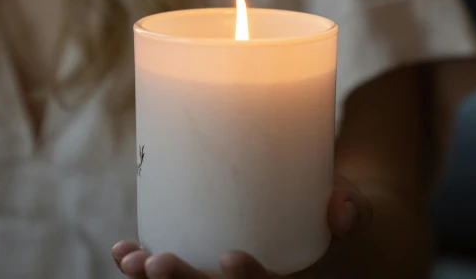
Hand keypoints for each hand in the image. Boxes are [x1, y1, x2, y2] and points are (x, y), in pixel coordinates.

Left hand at [112, 177, 371, 278]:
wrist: (324, 220)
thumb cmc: (334, 208)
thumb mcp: (352, 204)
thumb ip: (350, 206)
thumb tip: (341, 211)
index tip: (229, 256)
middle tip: (156, 262)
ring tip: (130, 260)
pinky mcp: (208, 270)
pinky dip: (146, 274)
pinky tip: (123, 255)